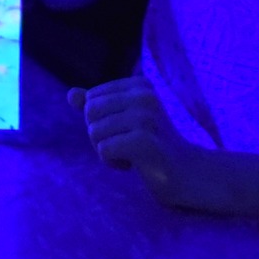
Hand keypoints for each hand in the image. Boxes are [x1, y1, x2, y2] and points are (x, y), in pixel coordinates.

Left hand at [68, 77, 214, 210]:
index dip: (101, 121)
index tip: (126, 132)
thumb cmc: (153, 145)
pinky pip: (103, 150)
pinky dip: (112, 162)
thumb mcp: (124, 121)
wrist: (187, 173)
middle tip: (126, 145)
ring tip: (133, 155)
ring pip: (94, 133)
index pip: (91, 99)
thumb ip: (98, 106)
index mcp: (139, 85)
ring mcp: (146, 117)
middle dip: (100, 135)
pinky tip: (134, 165)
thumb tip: (70, 94)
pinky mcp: (145, 140)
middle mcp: (144, 96)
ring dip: (107, 151)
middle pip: (90, 113)